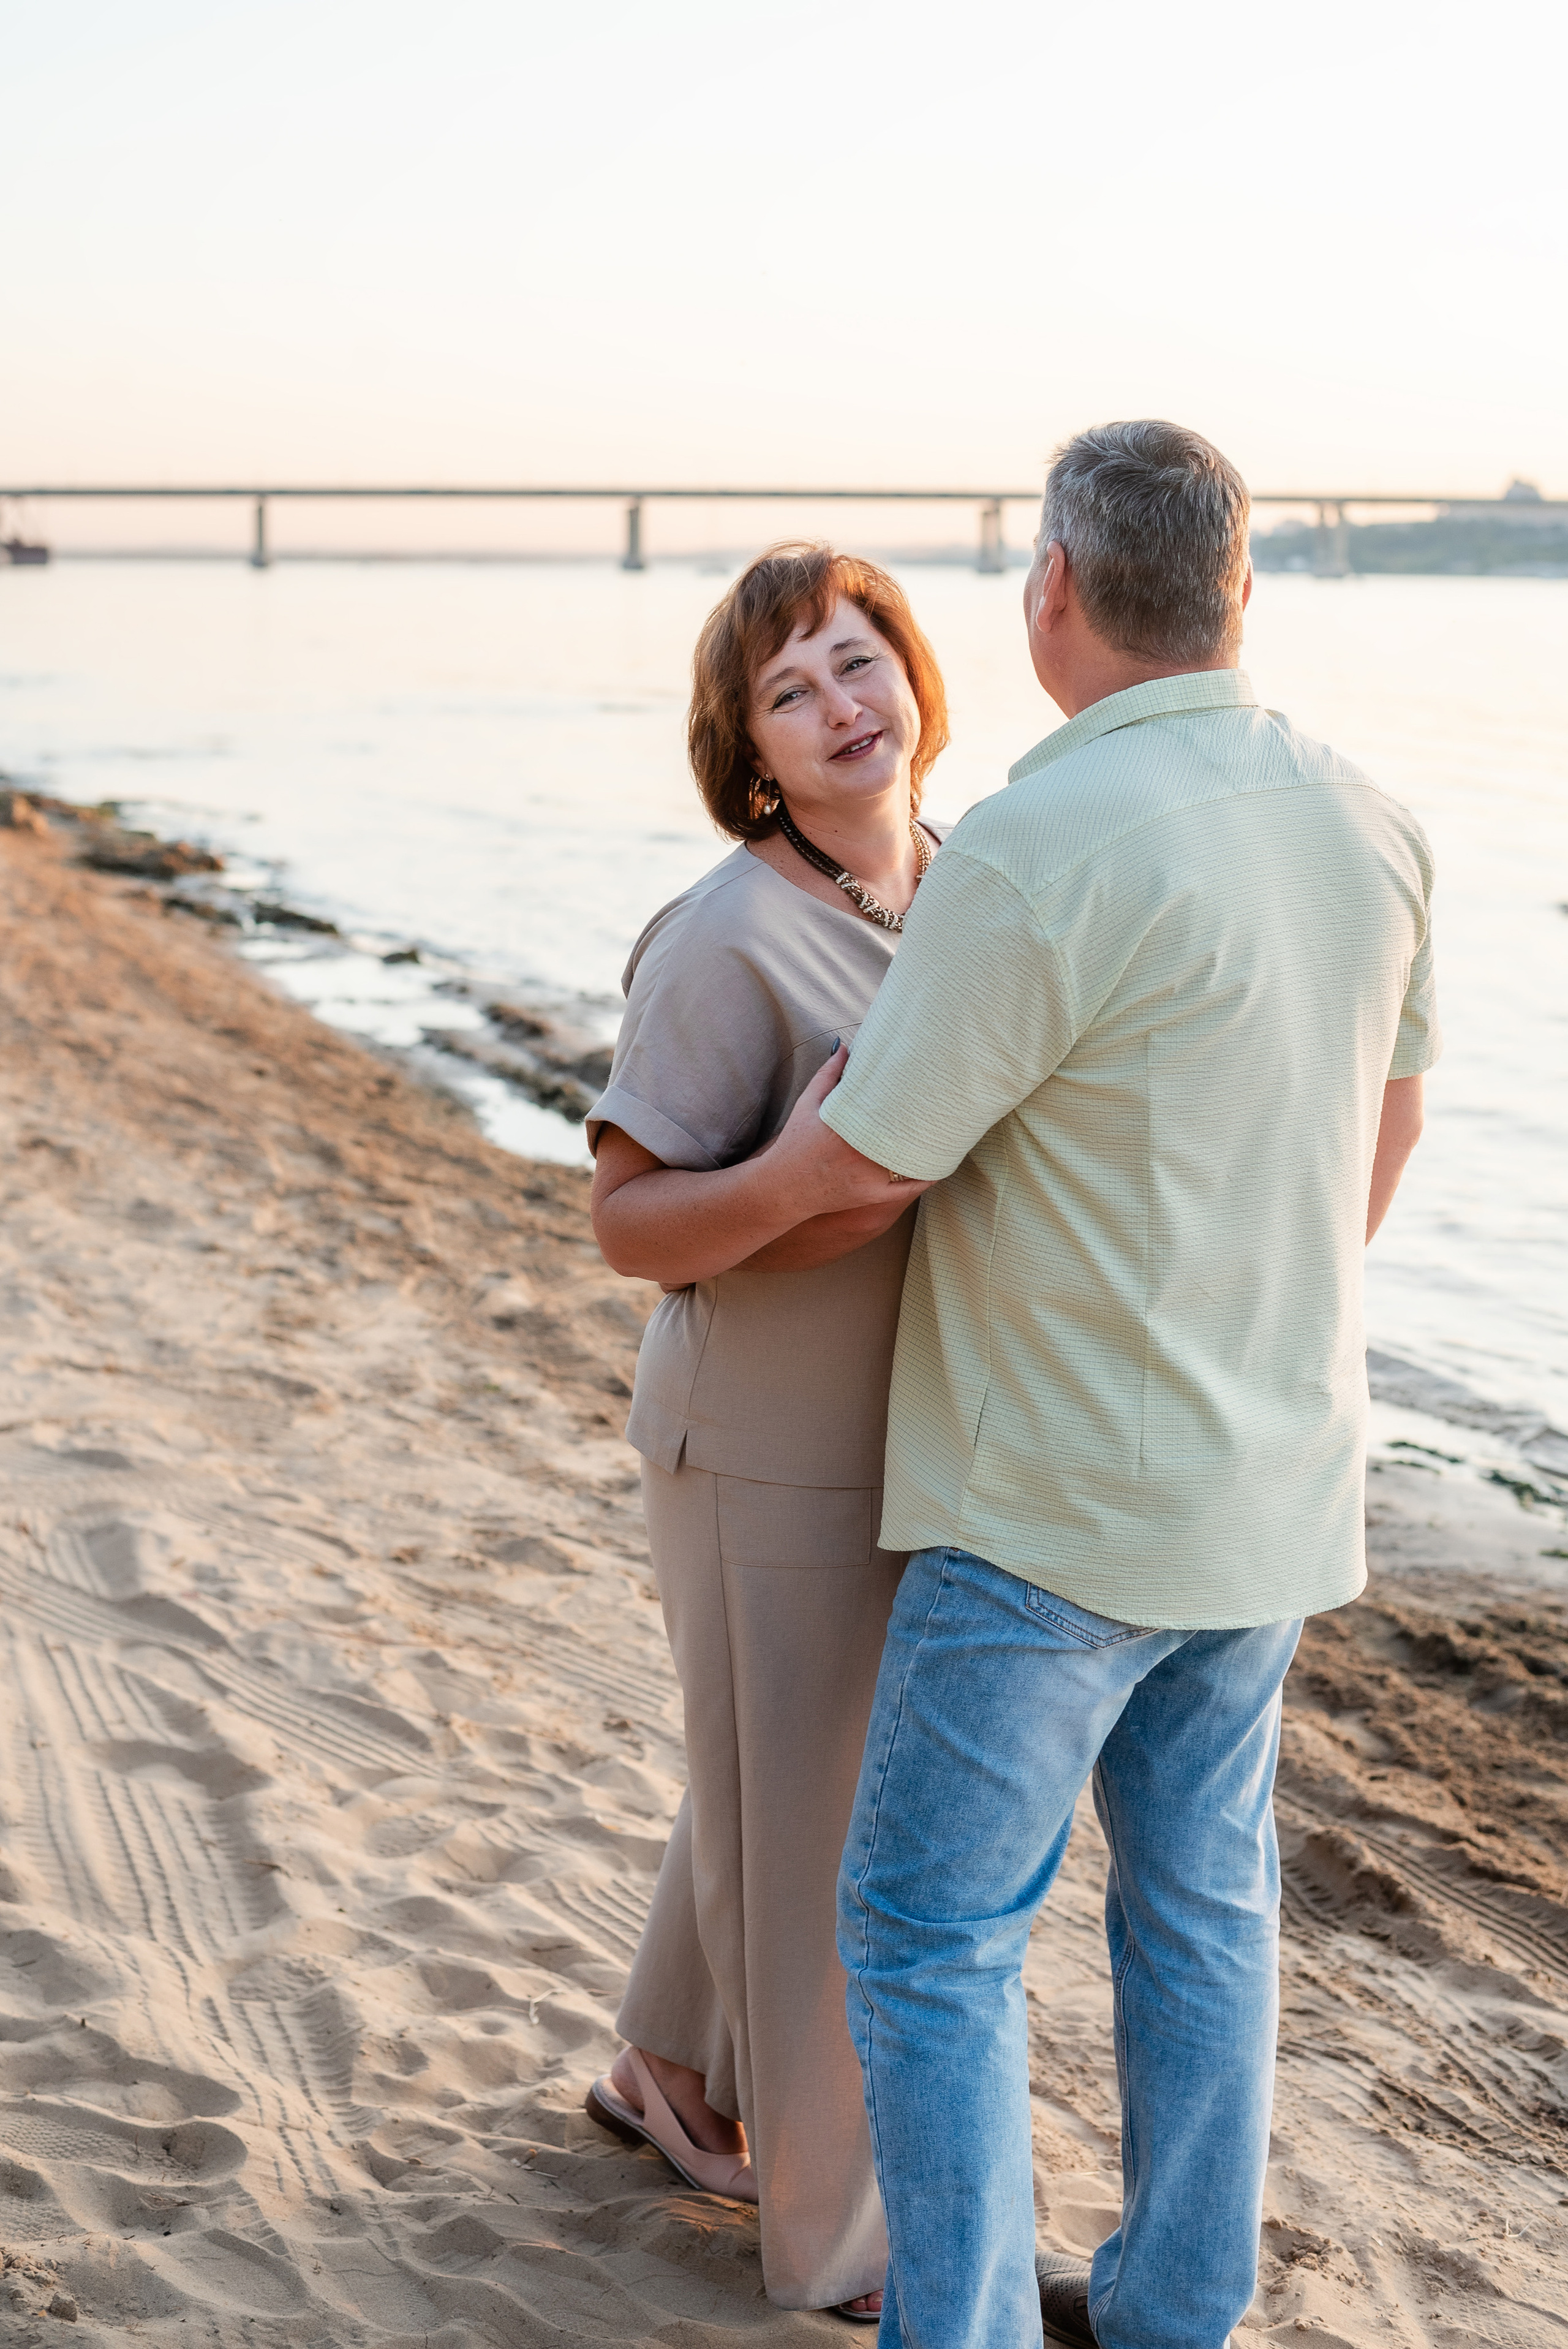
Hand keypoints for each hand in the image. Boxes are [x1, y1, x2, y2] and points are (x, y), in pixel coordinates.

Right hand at [765, 1046, 934, 1215]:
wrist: (782, 1189)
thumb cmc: (794, 1144)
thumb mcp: (808, 1105)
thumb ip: (828, 1075)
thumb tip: (845, 1047)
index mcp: (847, 1125)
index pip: (889, 1109)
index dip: (912, 1099)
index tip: (928, 1086)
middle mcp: (860, 1151)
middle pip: (905, 1134)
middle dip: (926, 1121)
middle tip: (947, 1106)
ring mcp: (868, 1176)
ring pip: (910, 1161)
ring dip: (929, 1148)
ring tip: (949, 1131)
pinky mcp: (871, 1196)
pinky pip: (906, 1189)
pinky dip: (925, 1178)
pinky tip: (939, 1165)